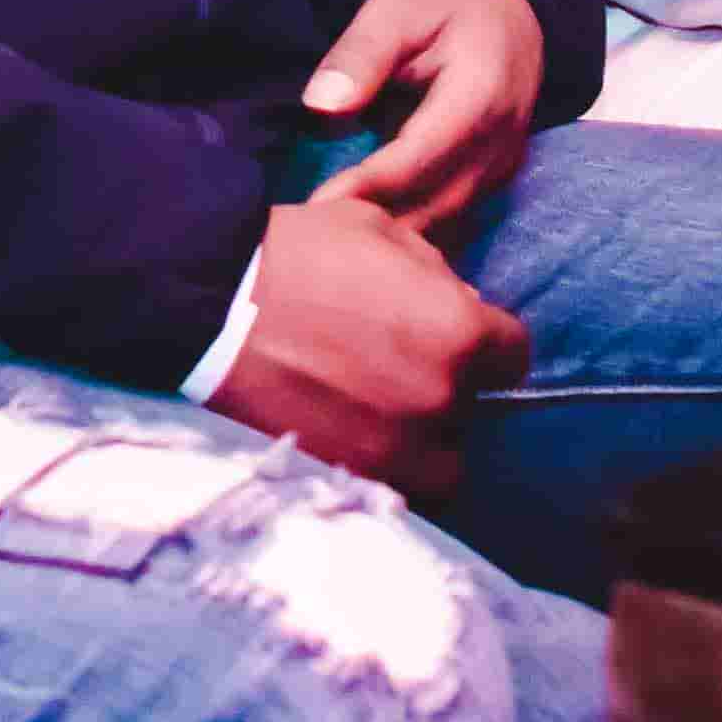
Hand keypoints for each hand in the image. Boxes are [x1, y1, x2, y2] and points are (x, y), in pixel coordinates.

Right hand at [201, 195, 526, 495]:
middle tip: (399, 370)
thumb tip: (458, 305)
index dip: (487, 342)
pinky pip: (389, 490)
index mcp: (459, 334)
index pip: (513, 355)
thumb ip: (434, 274)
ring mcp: (395, 451)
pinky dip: (379, 470)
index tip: (454, 337)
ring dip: (421, 444)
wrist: (209, 304)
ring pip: (440, 467)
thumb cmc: (296, 253)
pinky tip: (348, 438)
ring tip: (380, 418)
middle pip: (472, 412)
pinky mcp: (346, 480)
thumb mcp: (380, 231)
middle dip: (446, 390)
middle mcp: (439, 401)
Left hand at [303, 0, 545, 240]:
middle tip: (315, 234)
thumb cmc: (444, 7)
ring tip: (333, 240)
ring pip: (446, 221)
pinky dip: (411, 231)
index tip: (318, 206)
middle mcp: (501, 141)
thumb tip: (322, 104)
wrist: (509, 15)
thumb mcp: (397, 9)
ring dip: (392, 235)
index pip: (419, 157)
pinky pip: (453, 219)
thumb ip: (361, 55)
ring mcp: (503, 167)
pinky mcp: (494, 182)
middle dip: (376, 222)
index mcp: (480, 95)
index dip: (368, 187)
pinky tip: (367, 235)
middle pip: (435, 202)